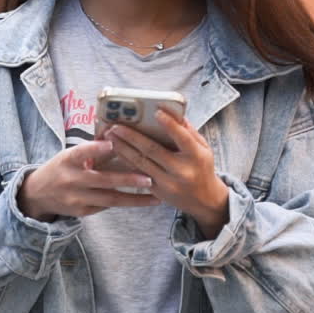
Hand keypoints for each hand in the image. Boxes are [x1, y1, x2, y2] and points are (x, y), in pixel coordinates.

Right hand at [17, 139, 161, 221]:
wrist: (38, 193)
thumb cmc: (61, 167)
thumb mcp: (71, 155)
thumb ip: (93, 149)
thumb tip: (119, 136)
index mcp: (68, 160)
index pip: (81, 152)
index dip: (96, 148)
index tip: (112, 143)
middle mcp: (71, 179)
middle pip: (102, 180)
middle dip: (127, 180)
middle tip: (149, 178)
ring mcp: (76, 198)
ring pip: (109, 199)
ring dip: (134, 198)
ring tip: (155, 196)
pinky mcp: (81, 212)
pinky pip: (106, 206)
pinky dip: (124, 202)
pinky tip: (142, 201)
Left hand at [102, 109, 229, 238]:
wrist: (204, 200)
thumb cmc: (202, 167)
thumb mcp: (203, 148)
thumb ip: (188, 131)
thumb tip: (173, 112)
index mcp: (195, 156)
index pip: (182, 137)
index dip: (170, 125)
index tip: (156, 112)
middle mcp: (181, 170)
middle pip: (153, 150)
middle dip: (132, 136)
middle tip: (116, 124)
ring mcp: (168, 182)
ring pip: (140, 162)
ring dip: (122, 148)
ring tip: (109, 135)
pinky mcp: (157, 191)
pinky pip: (138, 174)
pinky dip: (126, 161)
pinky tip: (116, 150)